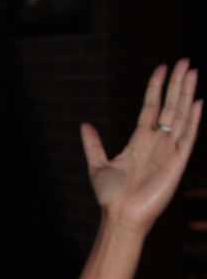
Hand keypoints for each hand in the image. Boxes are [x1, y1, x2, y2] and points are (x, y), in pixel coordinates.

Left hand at [80, 59, 201, 237]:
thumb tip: (84, 124)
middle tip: (183, 62)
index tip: (162, 68)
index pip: (151, 108)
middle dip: (176, 84)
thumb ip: (93, 144)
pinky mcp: (177, 163)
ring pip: (180, 116)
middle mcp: (157, 143)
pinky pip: (188, 137)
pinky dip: (193, 120)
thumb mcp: (98, 165)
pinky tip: (198, 103)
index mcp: (140, 141)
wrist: (120, 216)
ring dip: (186, 95)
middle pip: (170, 107)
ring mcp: (168, 152)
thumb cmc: (111, 197)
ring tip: (191, 72)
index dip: (157, 88)